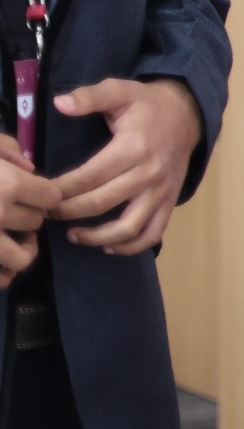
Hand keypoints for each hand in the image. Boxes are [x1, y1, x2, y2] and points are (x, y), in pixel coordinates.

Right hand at [0, 135, 59, 285]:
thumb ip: (10, 150)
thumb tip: (28, 165)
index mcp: (9, 185)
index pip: (53, 197)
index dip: (45, 195)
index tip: (35, 192)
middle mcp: (0, 215)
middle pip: (36, 223)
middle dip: (28, 216)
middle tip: (16, 209)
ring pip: (21, 256)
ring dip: (20, 248)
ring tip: (10, 237)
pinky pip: (1, 278)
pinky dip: (4, 273)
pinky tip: (1, 261)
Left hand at [49, 77, 201, 254]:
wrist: (188, 115)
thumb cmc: (148, 105)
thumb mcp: (120, 91)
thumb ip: (90, 97)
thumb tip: (60, 104)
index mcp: (133, 147)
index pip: (88, 177)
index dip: (60, 190)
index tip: (43, 193)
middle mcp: (149, 173)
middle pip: (99, 203)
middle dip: (67, 212)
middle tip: (48, 212)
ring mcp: (161, 191)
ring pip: (127, 227)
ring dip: (96, 237)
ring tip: (72, 234)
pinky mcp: (169, 201)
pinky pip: (152, 233)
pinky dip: (130, 246)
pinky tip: (107, 246)